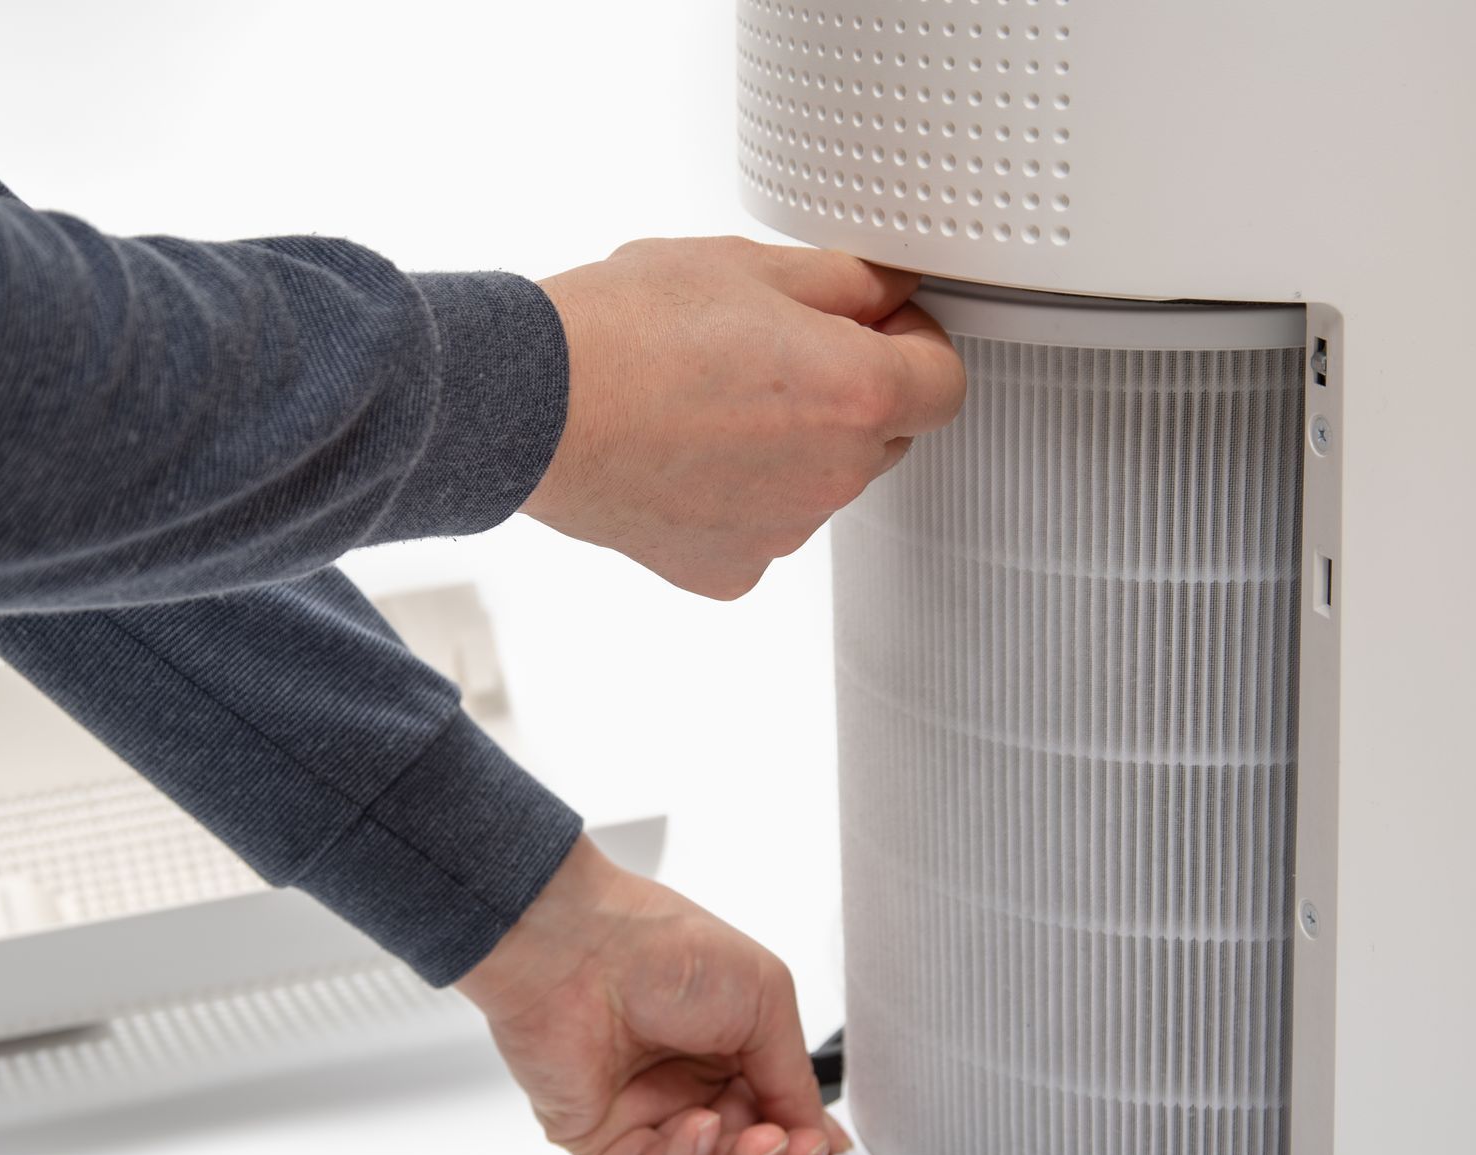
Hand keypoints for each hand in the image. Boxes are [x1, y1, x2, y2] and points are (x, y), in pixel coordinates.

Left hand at [457, 835, 847, 1154]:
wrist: (575, 945)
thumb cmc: (661, 946)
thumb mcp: (764, 997)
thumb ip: (793, 1075)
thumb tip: (815, 1133)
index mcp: (728, 1042)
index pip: (776, 1109)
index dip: (804, 1135)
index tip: (829, 1149)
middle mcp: (687, 1078)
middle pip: (748, 1147)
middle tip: (801, 1150)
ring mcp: (645, 1109)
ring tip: (762, 1140)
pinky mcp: (602, 1136)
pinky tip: (701, 1128)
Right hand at [526, 236, 964, 599]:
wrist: (530, 405)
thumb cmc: (623, 330)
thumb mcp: (745, 264)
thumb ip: (842, 280)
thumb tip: (884, 289)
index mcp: (857, 392)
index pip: (945, 380)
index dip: (916, 342)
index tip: (877, 326)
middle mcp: (833, 475)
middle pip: (885, 436)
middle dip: (851, 393)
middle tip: (772, 350)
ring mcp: (783, 532)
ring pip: (819, 483)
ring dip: (792, 447)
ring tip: (709, 400)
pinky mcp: (728, 569)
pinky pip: (761, 527)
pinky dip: (738, 496)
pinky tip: (684, 453)